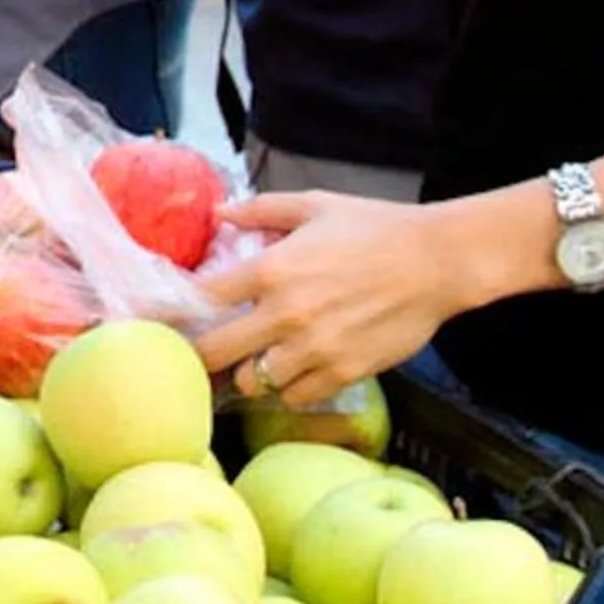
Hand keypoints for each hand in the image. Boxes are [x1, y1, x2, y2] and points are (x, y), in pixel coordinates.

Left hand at [195, 193, 488, 408]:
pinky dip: (287, 388)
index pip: (201, 299)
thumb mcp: (314, 206)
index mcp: (272, 269)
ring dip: (248, 372)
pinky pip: (296, 396)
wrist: (438, 261)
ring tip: (255, 358)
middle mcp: (286, 313)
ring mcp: (316, 348)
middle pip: (215, 353)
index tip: (165, 319)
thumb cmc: (376, 227)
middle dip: (200, 355)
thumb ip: (260, 210)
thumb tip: (218, 212)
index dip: (176, 311)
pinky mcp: (345, 372)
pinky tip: (292, 370)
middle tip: (199, 353)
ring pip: (254, 381)